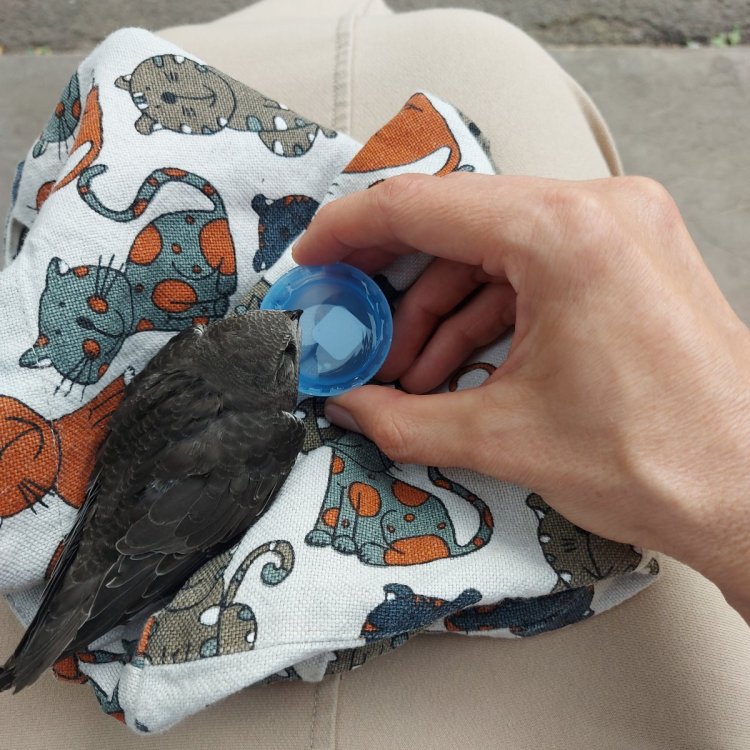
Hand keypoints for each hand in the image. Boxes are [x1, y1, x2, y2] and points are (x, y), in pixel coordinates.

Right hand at [293, 173, 749, 619]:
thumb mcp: (503, 438)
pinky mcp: (627, 258)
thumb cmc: (656, 461)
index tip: (312, 259)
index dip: (349, 231)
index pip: (422, 206)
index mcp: (564, 233)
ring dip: (439, 315)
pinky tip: (455, 371)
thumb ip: (403, 418)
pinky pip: (532, 272)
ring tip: (405, 377)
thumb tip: (348, 404)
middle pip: (457, 226)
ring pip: (492, 254)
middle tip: (351, 324)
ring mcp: (620, 228)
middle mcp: (598, 209)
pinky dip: (487, 318)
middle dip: (394, 287)